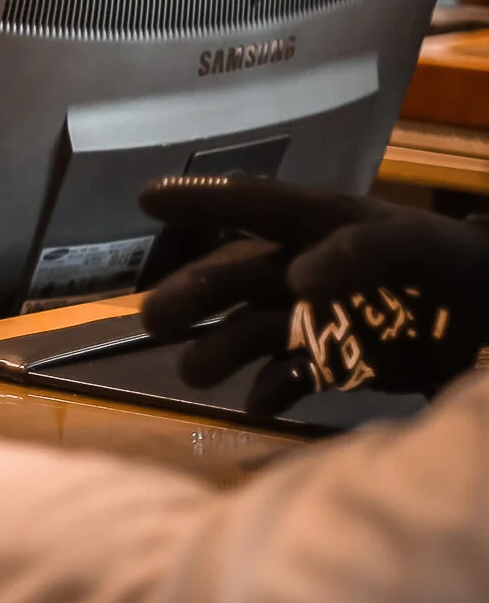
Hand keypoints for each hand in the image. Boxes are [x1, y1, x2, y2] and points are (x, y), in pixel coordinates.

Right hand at [140, 176, 488, 411]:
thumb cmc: (458, 266)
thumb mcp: (415, 244)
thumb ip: (358, 251)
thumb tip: (294, 278)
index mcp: (324, 225)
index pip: (254, 205)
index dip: (200, 199)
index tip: (146, 197)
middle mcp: (308, 269)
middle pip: (238, 279)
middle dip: (193, 296)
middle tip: (153, 321)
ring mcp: (321, 320)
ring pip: (252, 331)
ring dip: (219, 349)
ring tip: (194, 372)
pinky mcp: (340, 365)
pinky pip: (291, 378)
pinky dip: (271, 392)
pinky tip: (257, 404)